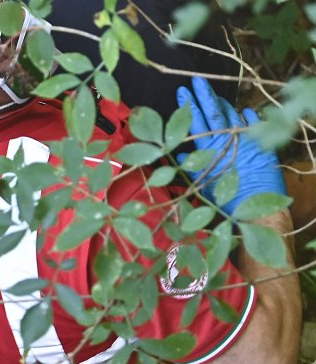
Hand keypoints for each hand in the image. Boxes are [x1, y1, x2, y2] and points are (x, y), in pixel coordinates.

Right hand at [175, 76, 284, 213]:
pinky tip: (244, 110)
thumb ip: (193, 166)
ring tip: (217, 96)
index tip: (182, 90)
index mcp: (210, 148)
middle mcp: (227, 139)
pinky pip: (253, 123)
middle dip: (204, 94)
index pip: (197, 120)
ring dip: (223, 104)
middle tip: (197, 79)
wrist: (258, 204)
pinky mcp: (261, 143)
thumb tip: (183, 154)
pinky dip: (248, 115)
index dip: (189, 105)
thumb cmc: (226, 198)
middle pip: (214, 111)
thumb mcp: (204, 184)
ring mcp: (246, 138)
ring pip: (232, 114)